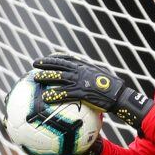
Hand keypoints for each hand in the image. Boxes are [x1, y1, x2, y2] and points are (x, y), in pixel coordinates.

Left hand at [32, 54, 153, 128]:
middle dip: (46, 63)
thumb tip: (87, 84)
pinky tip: (46, 97)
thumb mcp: (101, 79)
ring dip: (46, 76)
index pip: (68, 58)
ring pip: (59, 77)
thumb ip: (91, 79)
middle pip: (60, 65)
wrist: (119, 95)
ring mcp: (81, 81)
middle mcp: (81, 71)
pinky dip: (54, 94)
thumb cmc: (113, 89)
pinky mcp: (81, 92)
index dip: (57, 57)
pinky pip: (64, 93)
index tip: (48, 57)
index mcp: (85, 66)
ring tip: (36, 78)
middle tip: (35, 63)